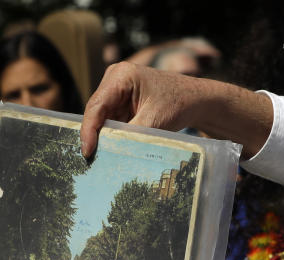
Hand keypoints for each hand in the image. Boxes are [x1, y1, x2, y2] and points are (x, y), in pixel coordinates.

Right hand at [80, 62, 271, 159]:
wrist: (195, 100)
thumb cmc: (178, 104)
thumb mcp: (153, 122)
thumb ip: (128, 135)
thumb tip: (107, 152)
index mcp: (121, 75)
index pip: (97, 106)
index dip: (89, 130)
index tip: (87, 152)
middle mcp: (114, 78)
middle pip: (96, 112)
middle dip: (95, 134)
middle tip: (91, 159)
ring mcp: (116, 89)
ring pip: (102, 118)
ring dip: (103, 136)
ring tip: (100, 158)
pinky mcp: (121, 100)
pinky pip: (110, 120)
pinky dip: (112, 135)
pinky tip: (112, 150)